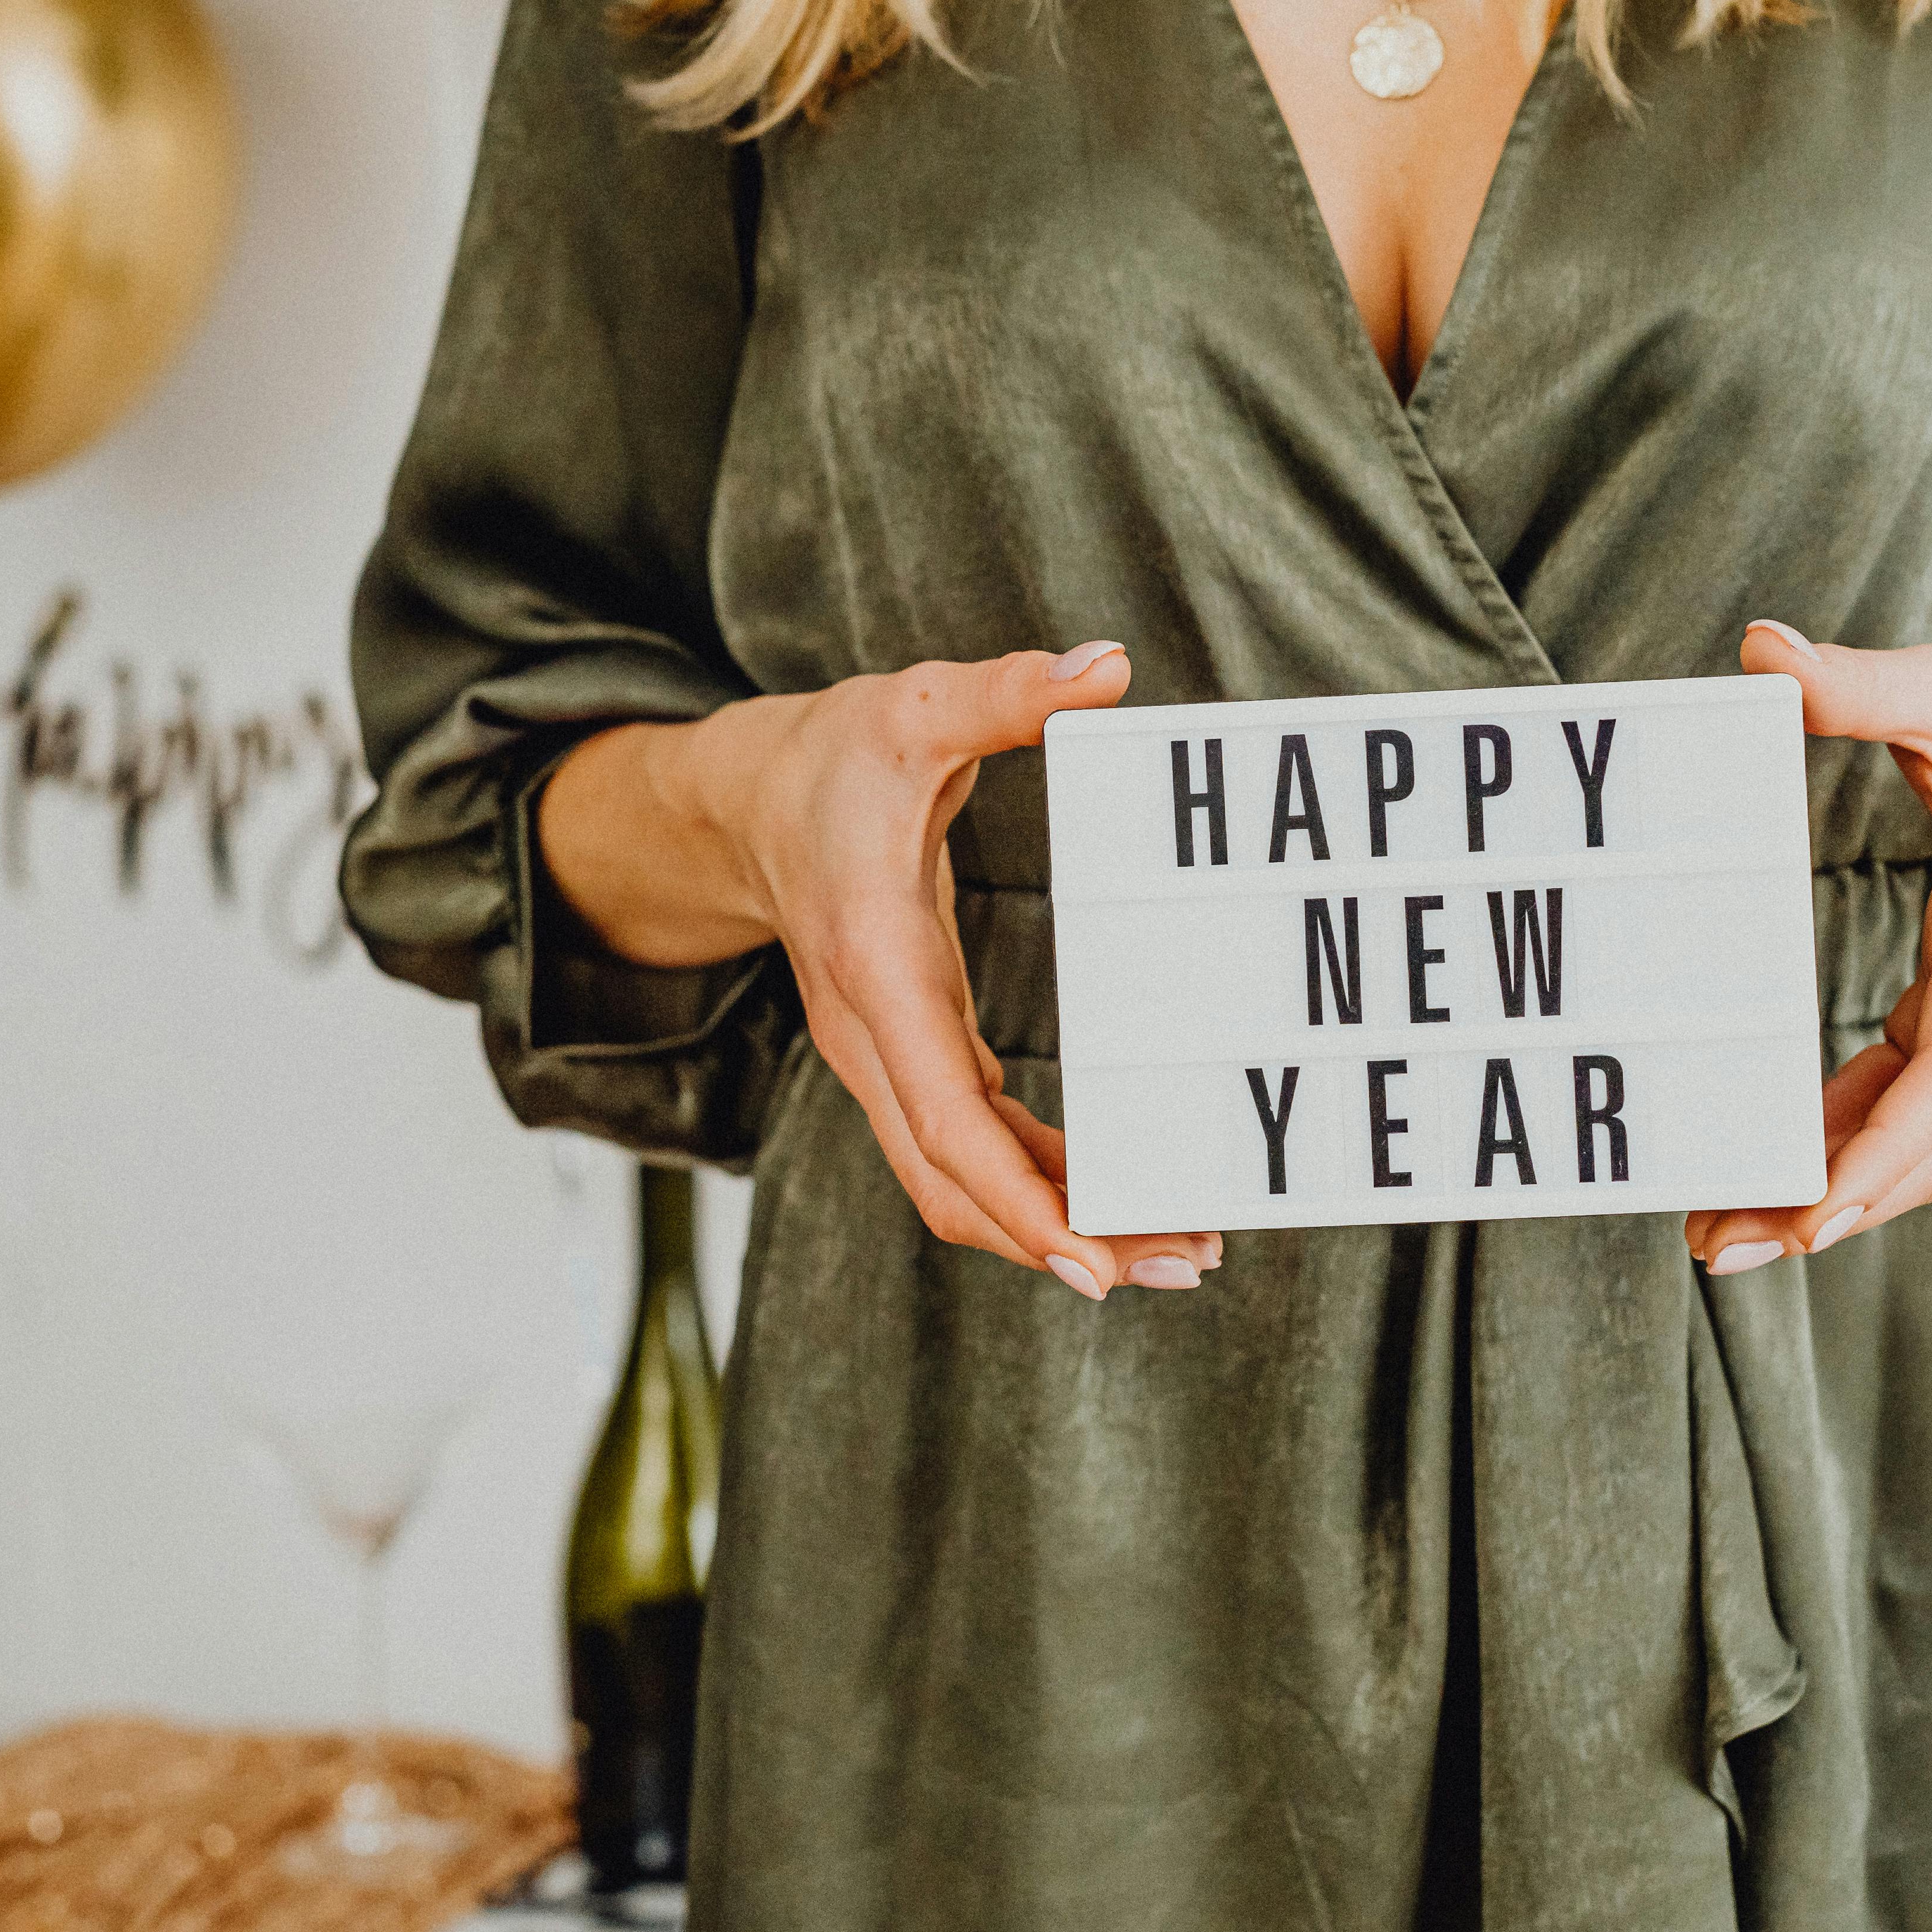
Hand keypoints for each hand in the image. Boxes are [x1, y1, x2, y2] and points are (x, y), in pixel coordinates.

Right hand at [537, 643, 1222, 1298]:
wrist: (747, 797)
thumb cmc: (836, 756)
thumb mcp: (915, 707)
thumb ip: (1006, 693)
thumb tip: (1102, 667)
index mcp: (875, 969)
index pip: (945, 1118)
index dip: (1019, 1198)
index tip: (1092, 1260)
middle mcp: (872, 1036)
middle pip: (958, 1180)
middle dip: (1063, 1237)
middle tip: (1184, 1264)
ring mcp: (886, 1056)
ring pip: (962, 1178)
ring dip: (1058, 1222)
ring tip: (1175, 1244)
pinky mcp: (912, 1052)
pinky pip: (971, 1144)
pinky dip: (1036, 1180)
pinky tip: (1113, 1192)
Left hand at [1681, 620, 1931, 1274]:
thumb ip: (1861, 683)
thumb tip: (1763, 649)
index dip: (1888, 1142)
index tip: (1817, 1207)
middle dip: (1836, 1201)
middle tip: (1722, 1247)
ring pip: (1928, 1135)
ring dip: (1835, 1191)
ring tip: (1723, 1232)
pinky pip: (1917, 1103)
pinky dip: (1850, 1146)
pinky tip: (1773, 1174)